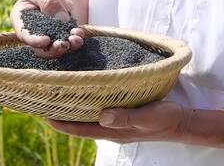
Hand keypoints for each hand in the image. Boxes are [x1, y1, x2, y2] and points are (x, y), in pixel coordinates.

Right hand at [10, 0, 85, 57]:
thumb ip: (49, 2)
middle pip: (41, 48)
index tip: (46, 40)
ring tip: (77, 40)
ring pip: (56, 48)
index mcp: (21, 21)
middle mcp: (33, 34)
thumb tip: (62, 18)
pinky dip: (75, 39)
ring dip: (67, 46)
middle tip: (64, 45)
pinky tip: (80, 34)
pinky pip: (68, 42)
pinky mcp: (62, 37)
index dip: (34, 40)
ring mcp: (48, 38)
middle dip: (53, 49)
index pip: (25, 35)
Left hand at [46, 101, 192, 143]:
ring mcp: (116, 122)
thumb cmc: (164, 120)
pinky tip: (86, 92)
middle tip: (45, 101)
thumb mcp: (146, 117)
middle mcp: (111, 127)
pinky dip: (89, 102)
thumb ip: (126, 118)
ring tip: (59, 95)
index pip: (81, 130)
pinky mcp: (123, 113)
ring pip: (89, 116)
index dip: (61, 124)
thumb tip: (102, 116)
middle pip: (80, 124)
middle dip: (63, 115)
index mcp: (113, 131)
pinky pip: (100, 109)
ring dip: (74, 108)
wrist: (180, 122)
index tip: (44, 115)